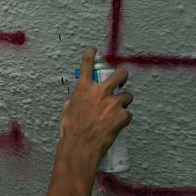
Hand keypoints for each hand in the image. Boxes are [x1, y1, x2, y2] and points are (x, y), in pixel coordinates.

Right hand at [46, 46, 132, 195]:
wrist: (81, 146)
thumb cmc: (72, 131)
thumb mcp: (68, 110)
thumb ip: (75, 101)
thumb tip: (76, 101)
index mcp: (83, 89)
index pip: (86, 65)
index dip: (90, 55)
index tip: (92, 50)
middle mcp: (99, 92)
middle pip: (119, 74)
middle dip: (123, 75)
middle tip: (122, 80)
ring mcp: (112, 103)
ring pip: (128, 96)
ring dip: (124, 102)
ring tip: (118, 110)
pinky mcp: (122, 115)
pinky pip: (128, 114)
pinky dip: (124, 119)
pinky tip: (117, 125)